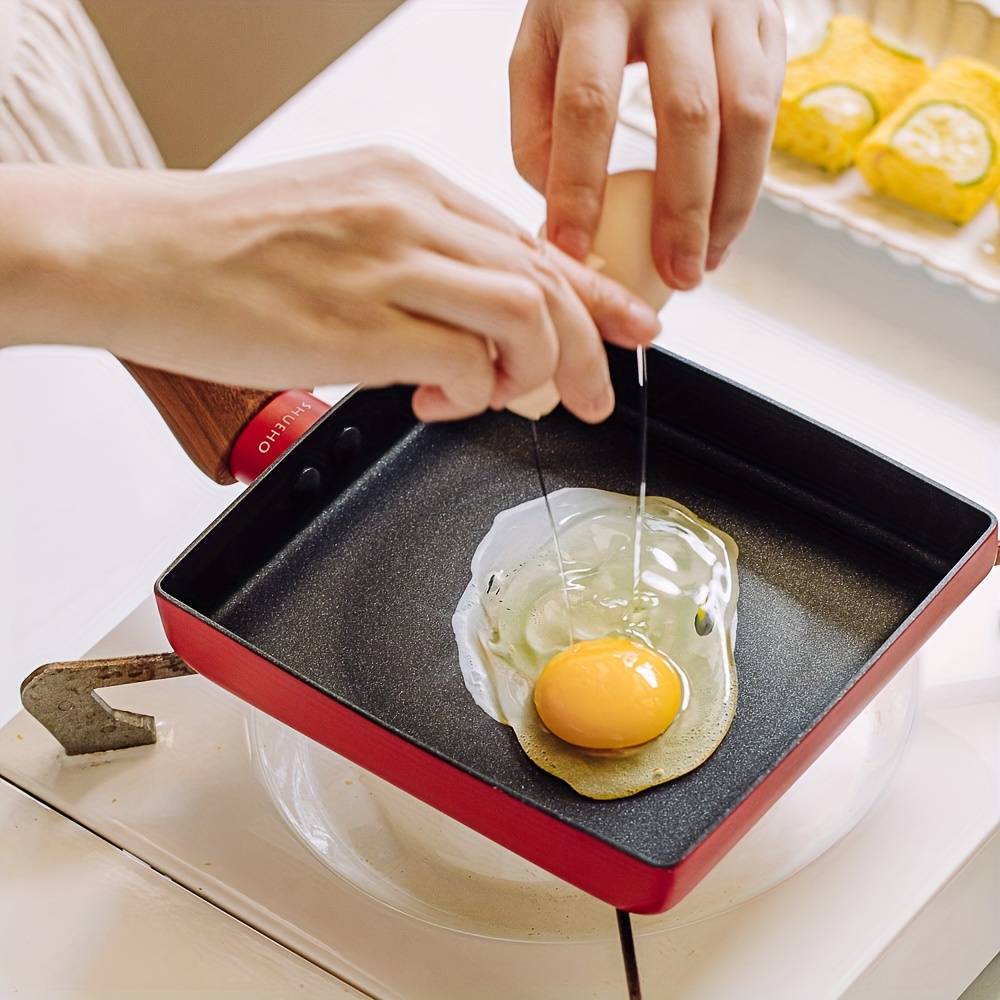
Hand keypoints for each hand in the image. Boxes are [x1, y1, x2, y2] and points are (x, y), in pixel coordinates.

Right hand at [4, 150, 659, 422]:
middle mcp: (410, 214)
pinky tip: (429, 402)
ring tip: (492, 398)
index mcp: (410, 185)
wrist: (140, 251)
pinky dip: (467, 395)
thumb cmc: (230, 247)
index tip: (630, 327)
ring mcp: (387, 265)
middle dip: (588, 349)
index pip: (533, 241)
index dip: (594, 293)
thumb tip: (478, 314)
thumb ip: (418, 255)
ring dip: (530, 373)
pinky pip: (463, 364)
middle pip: (546, 281)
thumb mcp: (342, 221)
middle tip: (591, 396)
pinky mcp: (358, 326)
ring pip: (525, 315)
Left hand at [510, 0, 785, 288]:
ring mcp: (728, 5)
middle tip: (673, 276)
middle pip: (685, 114)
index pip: (586, 105)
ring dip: (730, 203)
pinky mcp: (767, 21)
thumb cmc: (588, 2)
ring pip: (746, 114)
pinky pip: (769, 108)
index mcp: (593, 0)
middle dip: (681, 210)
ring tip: (705, 263)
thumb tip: (559, 206)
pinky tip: (724, 223)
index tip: (574, 249)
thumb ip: (536, 121)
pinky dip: (750, 177)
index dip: (580, 185)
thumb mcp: (541, 41)